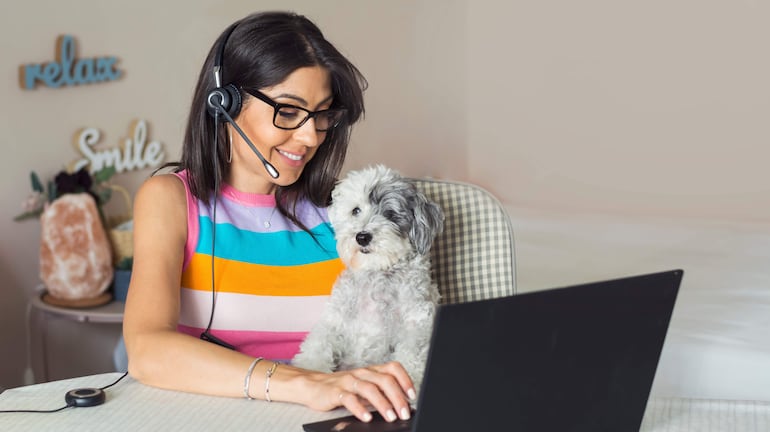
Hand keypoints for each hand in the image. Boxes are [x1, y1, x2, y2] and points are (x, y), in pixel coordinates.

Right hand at [300, 361, 415, 422]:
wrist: (314, 386)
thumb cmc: (343, 388)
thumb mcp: (365, 387)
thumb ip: (381, 393)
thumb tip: (402, 405)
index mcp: (372, 370)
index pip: (393, 368)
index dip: (405, 380)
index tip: (412, 395)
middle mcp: (362, 373)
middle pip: (385, 380)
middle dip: (397, 398)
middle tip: (404, 412)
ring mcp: (349, 381)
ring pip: (369, 389)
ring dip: (383, 404)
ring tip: (391, 417)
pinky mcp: (336, 392)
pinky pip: (350, 399)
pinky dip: (360, 409)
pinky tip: (367, 417)